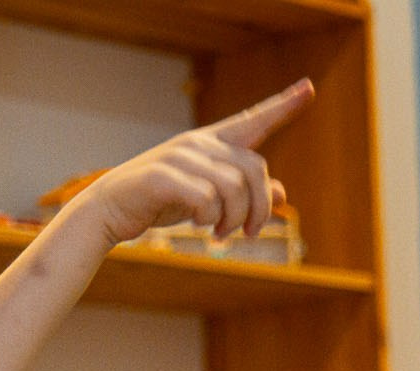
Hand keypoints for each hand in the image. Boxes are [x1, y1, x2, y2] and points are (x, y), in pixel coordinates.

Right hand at [82, 80, 312, 247]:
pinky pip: (206, 199)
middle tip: (251, 233)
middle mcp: (200, 144)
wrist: (110, 210)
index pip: (254, 120)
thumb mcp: (209, 197)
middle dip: (260, 208)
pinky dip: (209, 218)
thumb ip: (244, 192)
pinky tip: (200, 225)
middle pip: (255, 168)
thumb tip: (282, 193)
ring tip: (222, 234)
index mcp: (212, 143)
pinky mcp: (164, 176)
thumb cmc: (162, 201)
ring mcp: (181, 157)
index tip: (309, 88)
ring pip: (234, 188)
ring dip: (235, 219)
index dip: (283, 106)